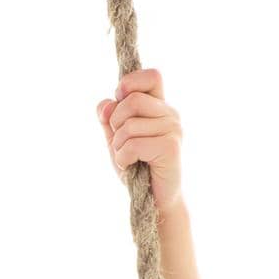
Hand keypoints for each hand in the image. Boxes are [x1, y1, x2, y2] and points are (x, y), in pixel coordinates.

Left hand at [96, 68, 183, 214]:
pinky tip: (130, 167)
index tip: (120, 100)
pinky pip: (133, 144)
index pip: (151, 76)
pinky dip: (123, 159)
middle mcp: (170, 114)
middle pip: (132, 100)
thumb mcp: (117, 140)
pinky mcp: (170, 147)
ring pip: (129, 125)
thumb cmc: (137, 169)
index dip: (130, 83)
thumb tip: (105, 104)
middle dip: (115, 123)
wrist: (155, 202)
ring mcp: (173, 129)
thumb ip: (109, 119)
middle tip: (120, 143)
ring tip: (127, 159)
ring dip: (118, 147)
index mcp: (159, 106)